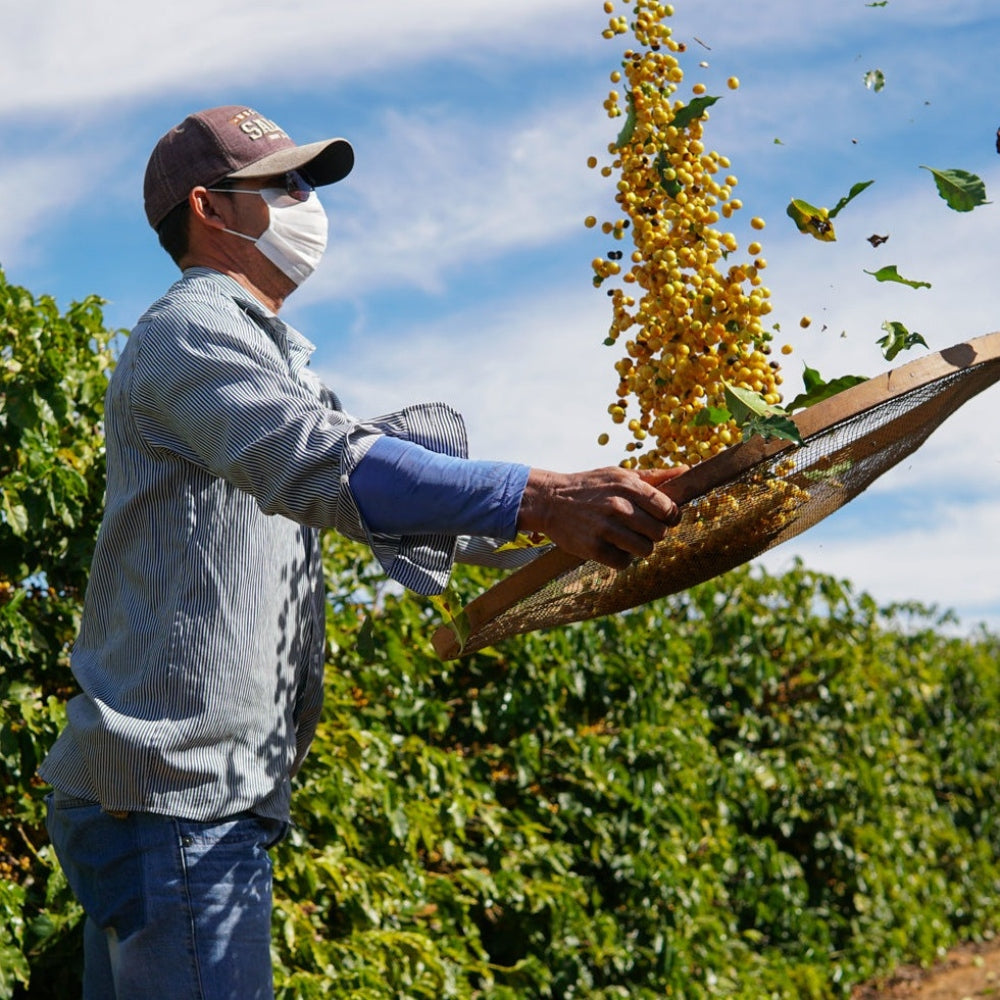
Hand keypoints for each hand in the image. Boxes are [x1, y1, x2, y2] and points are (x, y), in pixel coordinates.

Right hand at [517, 464, 688, 568]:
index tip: (660, 518)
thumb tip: (687, 471)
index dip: (669, 516)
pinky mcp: (593, 548)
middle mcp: (618, 506)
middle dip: (653, 533)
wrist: (550, 500)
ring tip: (626, 539)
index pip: (668, 509)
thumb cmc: (590, 487)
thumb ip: (654, 476)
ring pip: (645, 550)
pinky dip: (620, 559)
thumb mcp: (619, 474)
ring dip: (639, 548)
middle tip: (639, 529)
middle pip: (659, 532)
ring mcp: (605, 528)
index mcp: (628, 486)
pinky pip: (623, 563)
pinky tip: (611, 547)